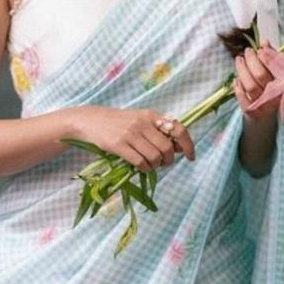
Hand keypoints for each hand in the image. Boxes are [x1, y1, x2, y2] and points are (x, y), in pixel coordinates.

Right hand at [69, 104, 195, 170]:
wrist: (92, 120)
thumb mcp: (141, 120)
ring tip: (150, 165)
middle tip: (163, 163)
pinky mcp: (119, 145)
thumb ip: (159, 132)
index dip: (188, 144)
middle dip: (169, 160)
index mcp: (152, 115)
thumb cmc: (120, 122)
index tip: (191, 156)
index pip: (178, 129)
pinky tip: (142, 167)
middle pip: (167, 148)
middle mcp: (143, 123)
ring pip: (155, 157)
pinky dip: (145, 169)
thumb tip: (179, 147)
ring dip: (156, 166)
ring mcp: (130, 134)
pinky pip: (140, 162)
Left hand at [233, 41, 280, 119]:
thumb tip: (264, 42)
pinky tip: (236, 80)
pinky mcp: (253, 113)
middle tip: (247, 51)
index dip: (266, 57)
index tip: (259, 49)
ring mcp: (264, 106)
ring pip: (250, 86)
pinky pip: (243, 99)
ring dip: (242, 71)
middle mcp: (276, 96)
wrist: (266, 116)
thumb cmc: (272, 89)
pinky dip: (238, 88)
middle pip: (261, 75)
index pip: (276, 68)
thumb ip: (272, 57)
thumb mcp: (275, 72)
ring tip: (239, 60)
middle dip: (252, 61)